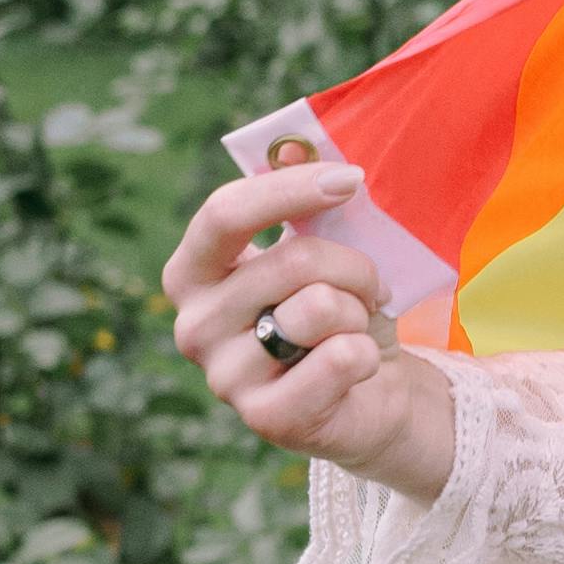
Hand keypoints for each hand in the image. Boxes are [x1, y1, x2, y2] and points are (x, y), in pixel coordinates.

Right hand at [162, 153, 458, 503]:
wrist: (371, 393)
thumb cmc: (339, 311)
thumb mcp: (324, 249)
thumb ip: (302, 200)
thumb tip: (290, 144)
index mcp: (191, 272)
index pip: (225, 213)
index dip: (290, 190)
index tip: (352, 180)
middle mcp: (192, 325)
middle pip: (291, 260)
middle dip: (354, 266)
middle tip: (368, 288)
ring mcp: (223, 377)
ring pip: (319, 307)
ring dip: (358, 313)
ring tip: (352, 330)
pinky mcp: (266, 419)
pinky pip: (338, 359)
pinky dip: (366, 356)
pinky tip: (356, 368)